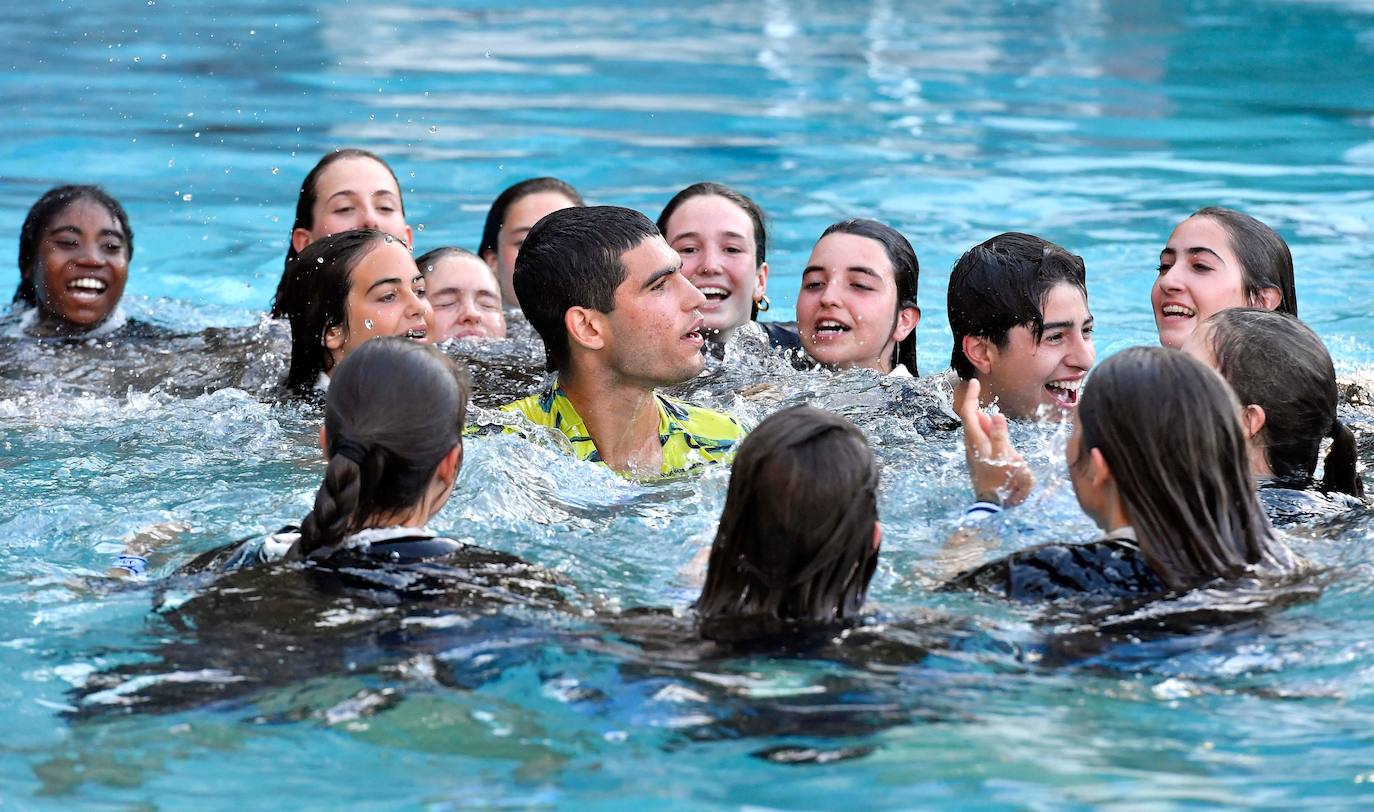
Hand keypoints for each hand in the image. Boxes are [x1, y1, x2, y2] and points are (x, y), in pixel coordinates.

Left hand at [956, 379, 1032, 505]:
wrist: (995, 506)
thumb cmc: (1003, 483)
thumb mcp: (1006, 458)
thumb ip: (1001, 436)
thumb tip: (996, 414)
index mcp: (976, 441)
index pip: (968, 413)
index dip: (970, 396)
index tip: (974, 382)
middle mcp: (972, 445)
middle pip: (969, 420)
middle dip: (972, 404)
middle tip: (975, 389)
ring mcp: (975, 453)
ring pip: (975, 430)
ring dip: (980, 419)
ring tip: (986, 412)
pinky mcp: (980, 459)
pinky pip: (981, 439)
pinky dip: (985, 430)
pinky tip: (990, 429)